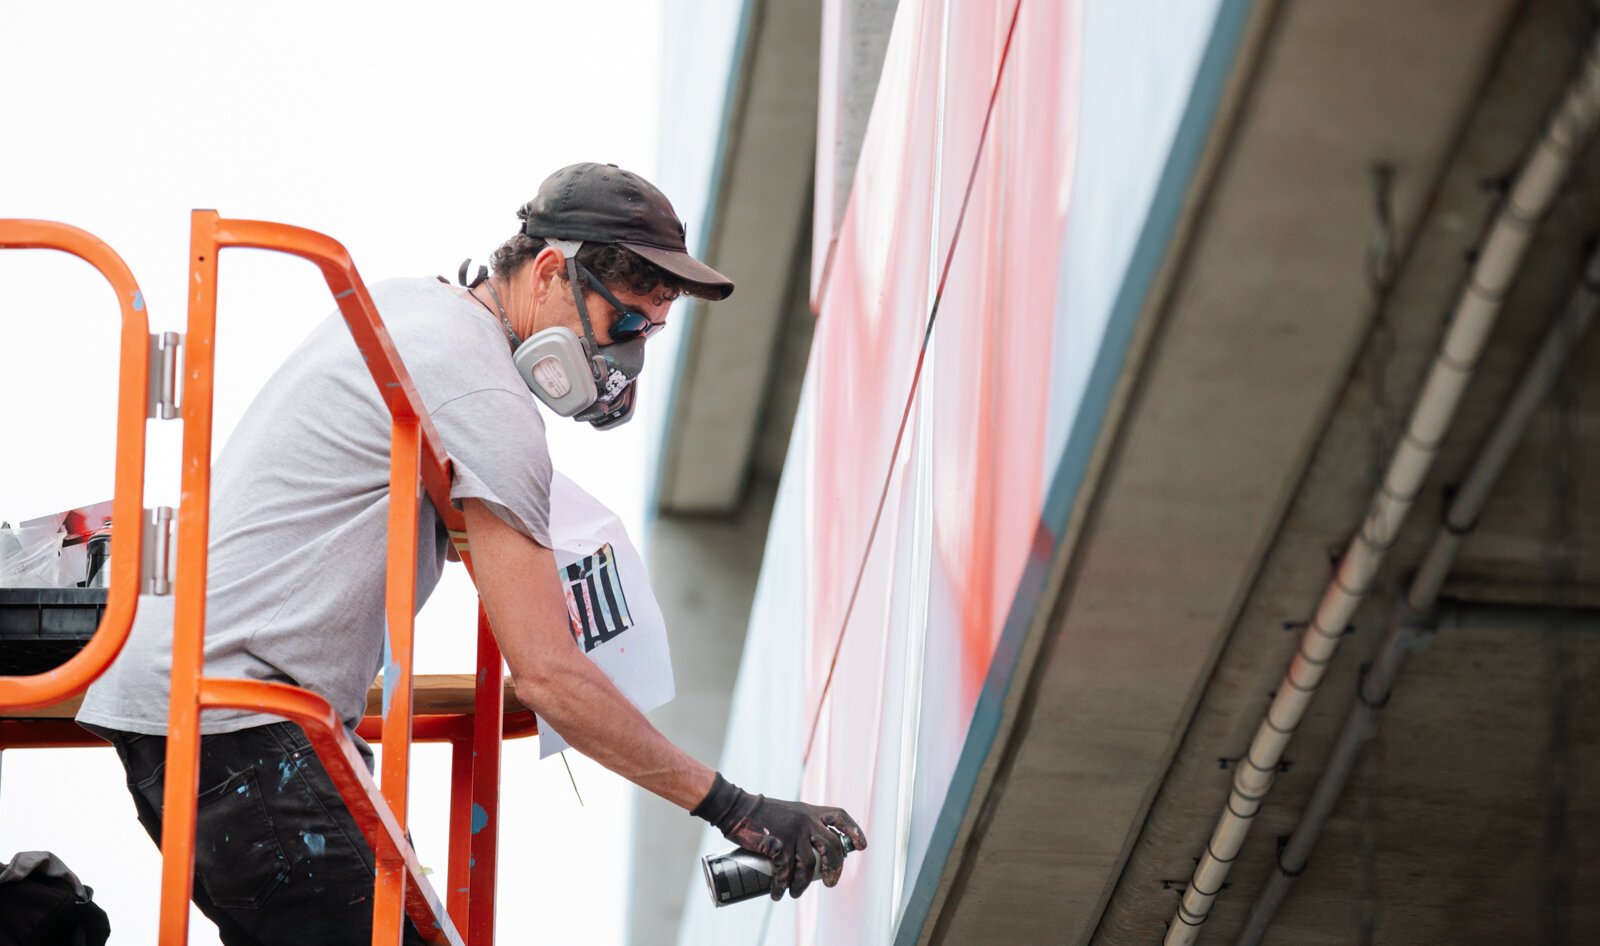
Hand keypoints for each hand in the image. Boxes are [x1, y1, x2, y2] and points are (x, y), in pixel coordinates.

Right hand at [692, 773, 867, 899]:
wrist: (737, 808)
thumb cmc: (761, 813)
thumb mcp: (790, 813)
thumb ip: (803, 825)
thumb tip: (813, 849)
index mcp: (811, 811)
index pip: (840, 817)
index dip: (854, 831)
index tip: (861, 846)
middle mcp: (807, 821)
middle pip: (832, 847)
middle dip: (835, 868)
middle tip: (831, 882)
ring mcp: (793, 833)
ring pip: (809, 865)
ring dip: (803, 885)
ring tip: (796, 893)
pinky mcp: (778, 844)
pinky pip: (785, 872)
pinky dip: (782, 887)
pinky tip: (778, 894)